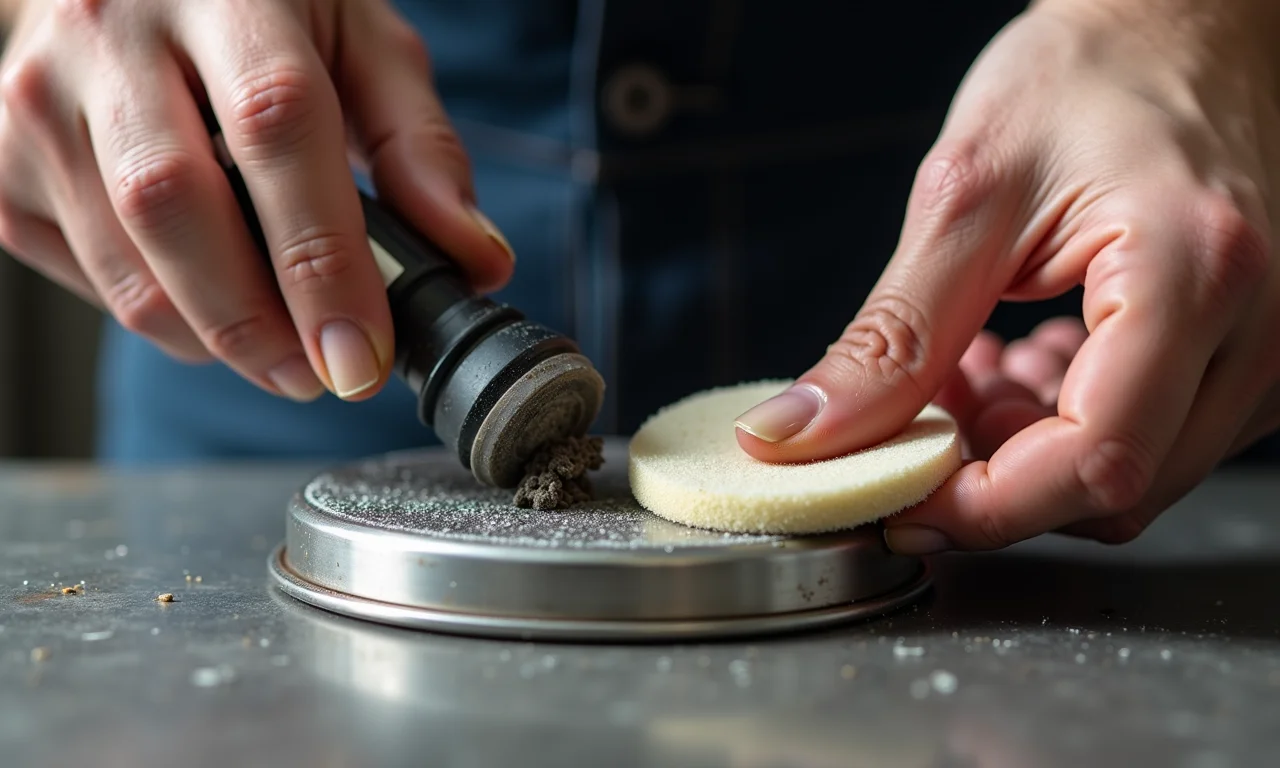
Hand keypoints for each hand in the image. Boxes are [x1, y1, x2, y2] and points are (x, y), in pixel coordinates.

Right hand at [0, 0, 513, 401]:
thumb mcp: (362, 43)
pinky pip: (82, 274)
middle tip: (322, 376)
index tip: (360, 356)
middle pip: (177, 207)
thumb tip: (477, 260)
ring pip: (124, 262)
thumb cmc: (262, 5)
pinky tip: (204, 296)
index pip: (277, 131)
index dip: (322, 260)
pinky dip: (154, 314)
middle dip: (259, 324)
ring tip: (280, 351)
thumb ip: (420, 148)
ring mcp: (38, 95)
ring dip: (212, 337)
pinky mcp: (0, 154)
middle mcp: (112, 32)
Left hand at [735, 0, 1279, 551]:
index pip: (1092, 461)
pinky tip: (1014, 362)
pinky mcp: (1244, 359)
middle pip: (1110, 490)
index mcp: (1193, 273)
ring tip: (964, 367)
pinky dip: (1057, 425)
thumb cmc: (1089, 75)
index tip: (892, 497)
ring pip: (1125, 477)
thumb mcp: (966, 194)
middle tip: (917, 410)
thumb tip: (802, 434)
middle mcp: (1257, 330)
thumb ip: (889, 334)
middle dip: (990, 476)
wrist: (1180, 27)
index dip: (978, 506)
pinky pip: (1147, 439)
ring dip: (1018, 450)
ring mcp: (1264, 353)